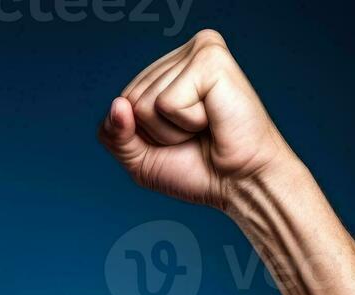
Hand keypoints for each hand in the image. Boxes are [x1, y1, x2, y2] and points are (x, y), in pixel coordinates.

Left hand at [99, 30, 298, 211]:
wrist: (241, 183)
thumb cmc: (198, 168)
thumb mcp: (139, 157)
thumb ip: (113, 134)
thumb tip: (117, 104)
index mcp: (168, 69)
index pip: (122, 101)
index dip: (143, 133)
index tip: (180, 137)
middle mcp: (184, 54)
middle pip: (129, 99)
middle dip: (156, 131)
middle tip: (195, 134)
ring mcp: (199, 52)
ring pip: (144, 102)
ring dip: (173, 129)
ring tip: (206, 127)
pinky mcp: (211, 59)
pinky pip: (166, 102)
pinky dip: (187, 121)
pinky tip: (213, 119)